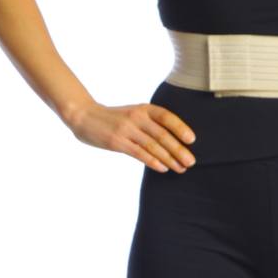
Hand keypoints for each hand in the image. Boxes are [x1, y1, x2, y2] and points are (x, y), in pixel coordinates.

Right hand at [67, 101, 197, 172]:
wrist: (85, 116)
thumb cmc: (114, 117)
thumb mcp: (134, 113)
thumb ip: (150, 122)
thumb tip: (174, 139)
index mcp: (144, 108)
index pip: (167, 117)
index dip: (180, 128)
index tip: (192, 140)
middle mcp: (137, 117)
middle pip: (162, 135)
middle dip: (178, 149)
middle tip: (191, 162)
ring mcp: (127, 129)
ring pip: (153, 146)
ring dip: (169, 158)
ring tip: (181, 168)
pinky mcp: (117, 142)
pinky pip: (139, 153)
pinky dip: (153, 161)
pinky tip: (163, 168)